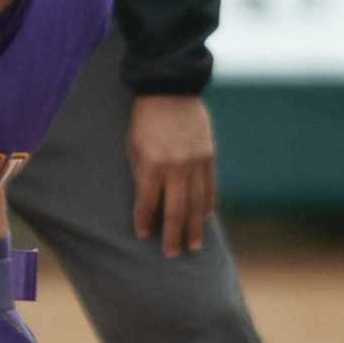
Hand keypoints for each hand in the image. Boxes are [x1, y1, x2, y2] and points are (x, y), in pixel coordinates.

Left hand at [128, 94, 217, 256]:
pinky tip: (205, 217)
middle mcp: (176, 167)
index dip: (146, 221)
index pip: (149, 203)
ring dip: (195, 226)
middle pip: (176, 210)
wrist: (171, 88)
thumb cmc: (145, 118)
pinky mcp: (209, 155)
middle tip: (172, 254)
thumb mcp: (134, 145)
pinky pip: (209, 187)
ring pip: (197, 203)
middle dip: (173, 234)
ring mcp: (196, 162)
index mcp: (153, 164)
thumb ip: (141, 173)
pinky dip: (207, 204)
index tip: (144, 236)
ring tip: (194, 246)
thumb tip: (148, 200)